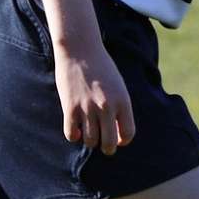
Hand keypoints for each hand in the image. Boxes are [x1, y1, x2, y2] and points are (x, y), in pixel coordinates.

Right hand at [55, 40, 133, 154]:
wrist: (80, 51)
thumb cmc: (102, 68)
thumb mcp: (118, 86)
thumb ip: (119, 107)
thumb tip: (116, 132)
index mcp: (123, 101)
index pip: (128, 133)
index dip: (123, 140)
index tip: (118, 139)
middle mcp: (107, 107)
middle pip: (109, 143)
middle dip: (108, 148)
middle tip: (105, 146)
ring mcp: (88, 108)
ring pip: (90, 141)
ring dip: (91, 141)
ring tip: (90, 134)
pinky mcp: (70, 108)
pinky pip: (71, 134)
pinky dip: (74, 136)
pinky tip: (76, 129)